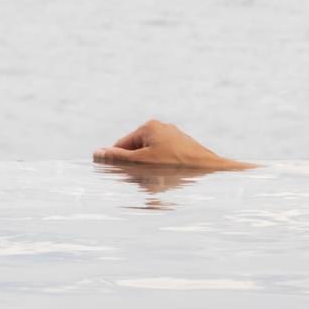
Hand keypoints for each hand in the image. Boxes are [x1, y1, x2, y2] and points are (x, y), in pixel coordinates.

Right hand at [92, 119, 254, 169]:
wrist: (212, 170)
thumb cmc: (176, 166)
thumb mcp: (143, 163)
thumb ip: (118, 159)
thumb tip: (97, 153)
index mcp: (149, 126)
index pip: (122, 146)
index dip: (121, 163)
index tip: (127, 177)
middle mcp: (162, 128)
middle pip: (137, 152)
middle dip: (138, 168)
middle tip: (146, 181)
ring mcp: (175, 137)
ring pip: (152, 158)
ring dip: (151, 172)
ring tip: (161, 182)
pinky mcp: (185, 148)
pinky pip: (166, 160)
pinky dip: (164, 171)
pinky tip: (171, 181)